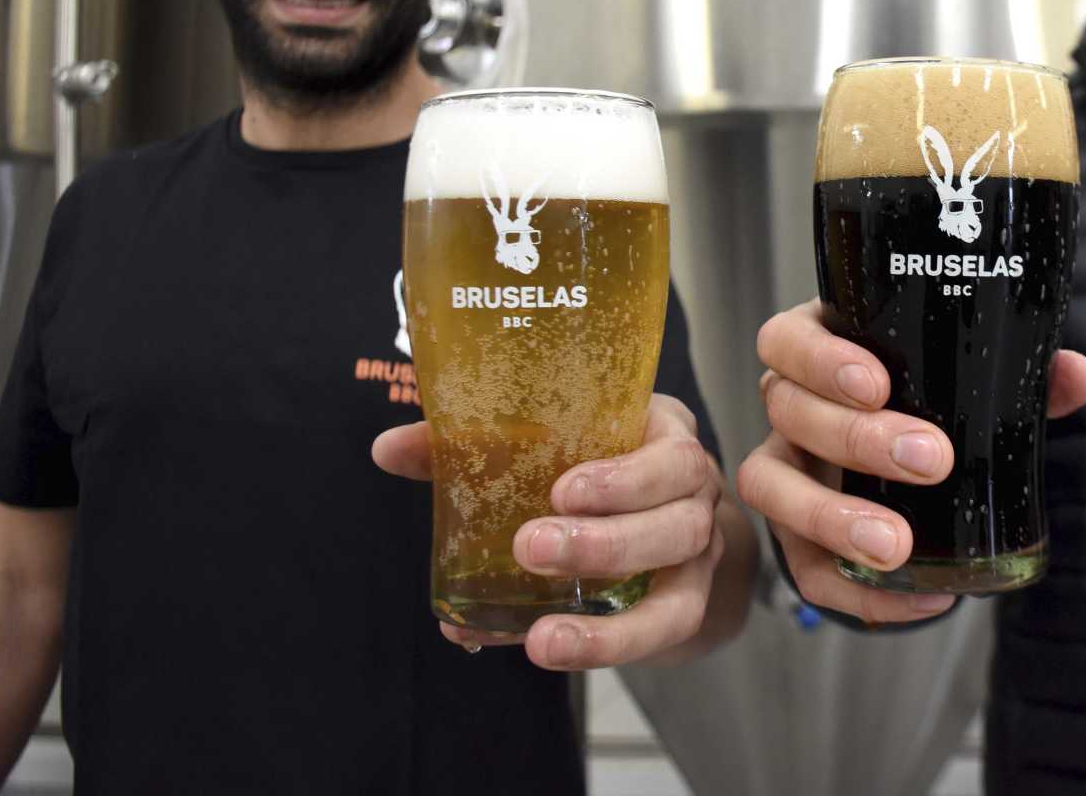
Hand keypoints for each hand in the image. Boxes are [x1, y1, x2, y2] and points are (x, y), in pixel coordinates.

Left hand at [373, 393, 726, 669]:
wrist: (655, 509)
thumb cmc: (592, 458)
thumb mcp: (548, 439)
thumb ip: (475, 443)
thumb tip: (388, 449)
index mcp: (665, 437)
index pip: (671, 453)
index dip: (626, 477)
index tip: (562, 490)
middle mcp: (694, 495)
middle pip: (679, 522)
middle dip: (607, 543)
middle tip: (532, 549)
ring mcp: (697, 557)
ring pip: (679, 597)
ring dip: (611, 625)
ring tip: (542, 637)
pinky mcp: (683, 608)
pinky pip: (658, 639)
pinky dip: (605, 648)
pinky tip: (548, 649)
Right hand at [735, 299, 1085, 623]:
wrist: (916, 473)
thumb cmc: (933, 405)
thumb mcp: (972, 383)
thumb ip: (1023, 376)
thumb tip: (1077, 376)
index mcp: (823, 351)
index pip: (788, 339)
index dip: (820, 360)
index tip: (878, 384)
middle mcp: (791, 406)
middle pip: (786, 408)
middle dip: (854, 437)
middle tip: (928, 459)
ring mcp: (786, 471)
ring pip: (769, 486)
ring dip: (830, 516)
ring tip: (896, 544)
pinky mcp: (795, 538)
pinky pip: (804, 569)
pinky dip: (856, 590)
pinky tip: (922, 595)